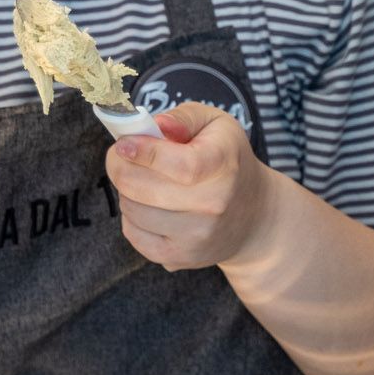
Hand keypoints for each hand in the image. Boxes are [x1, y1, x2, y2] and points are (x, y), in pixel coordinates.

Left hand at [104, 101, 275, 270]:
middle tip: (121, 157)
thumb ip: (183, 117)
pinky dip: (130, 217)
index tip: (123, 144)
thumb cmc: (227, 160)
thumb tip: (156, 126)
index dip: (144, 152)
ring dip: (126, 191)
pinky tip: (146, 205)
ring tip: (141, 181)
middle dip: (119, 166)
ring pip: (132, 209)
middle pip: (141, 187)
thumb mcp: (215, 124)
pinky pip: (134, 235)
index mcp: (223, 166)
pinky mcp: (181, 257)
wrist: (254, 216)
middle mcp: (213, 204)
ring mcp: (197, 236)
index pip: (180, 165)